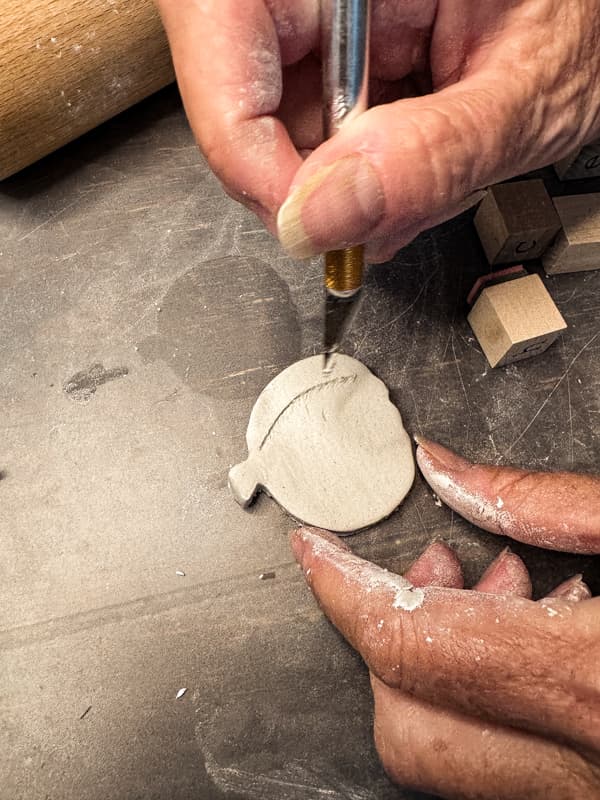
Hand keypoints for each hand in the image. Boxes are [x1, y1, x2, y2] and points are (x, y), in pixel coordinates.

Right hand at [155, 0, 599, 261]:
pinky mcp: (340, 57)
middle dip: (303, 180)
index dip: (244, 147)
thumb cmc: (592, 18)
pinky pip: (311, 131)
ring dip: (340, 183)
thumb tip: (323, 218)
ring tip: (419, 175)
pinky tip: (410, 165)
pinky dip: (359, 176)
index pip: (222, 31)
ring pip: (273, 122)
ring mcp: (328, 20)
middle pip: (237, 89)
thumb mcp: (529, 88)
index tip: (306, 226)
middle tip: (371, 218)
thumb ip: (433, 155)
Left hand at [290, 441, 599, 798]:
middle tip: (433, 568)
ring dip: (439, 666)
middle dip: (392, 633)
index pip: (410, 641)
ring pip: (442, 755)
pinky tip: (530, 638)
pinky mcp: (591, 798)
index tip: (313, 552)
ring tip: (499, 592)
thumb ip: (541, 502)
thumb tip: (445, 473)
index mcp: (585, 681)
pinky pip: (498, 767)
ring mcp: (582, 795)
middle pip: (405, 720)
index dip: (344, 587)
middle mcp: (579, 765)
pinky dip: (483, 701)